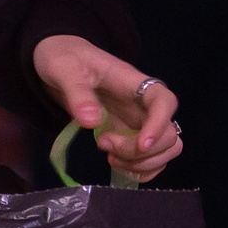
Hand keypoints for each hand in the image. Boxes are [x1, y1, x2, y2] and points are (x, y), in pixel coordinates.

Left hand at [33, 34, 182, 181]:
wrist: (58, 62)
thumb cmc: (64, 57)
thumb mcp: (63, 69)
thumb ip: (77, 93)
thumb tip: (92, 122)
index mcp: (132, 82)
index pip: (164, 100)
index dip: (159, 125)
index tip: (141, 145)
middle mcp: (142, 104)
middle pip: (169, 133)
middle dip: (140, 151)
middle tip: (103, 144)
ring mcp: (139, 121)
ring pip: (166, 150)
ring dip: (142, 164)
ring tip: (110, 159)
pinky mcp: (130, 136)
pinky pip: (152, 159)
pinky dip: (141, 170)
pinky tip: (117, 167)